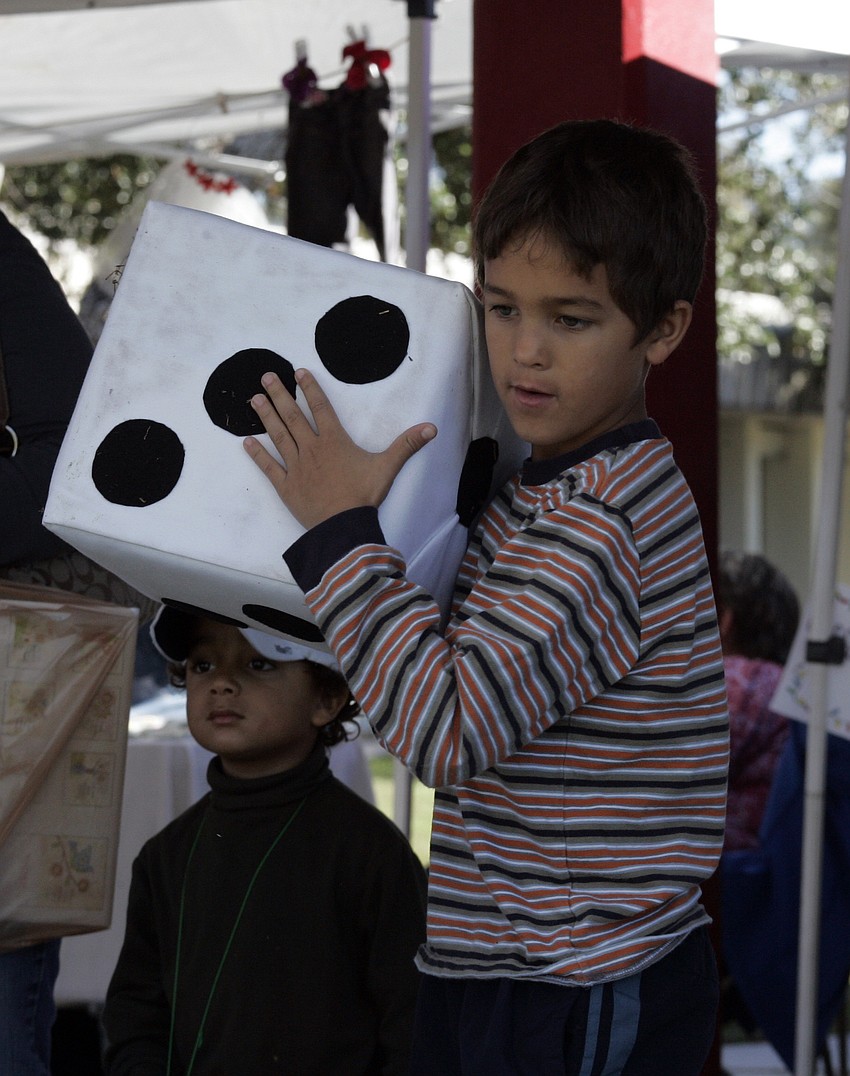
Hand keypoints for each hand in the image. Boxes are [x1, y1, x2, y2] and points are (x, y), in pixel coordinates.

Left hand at [243, 368, 436, 529]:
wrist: (343, 526)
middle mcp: (311, 449)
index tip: (298, 372)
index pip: (320, 408)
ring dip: (266, 417)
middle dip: (279, 394)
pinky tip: (246, 442)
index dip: (310, 388)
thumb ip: (407, 445)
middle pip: (293, 416)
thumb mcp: (388, 467)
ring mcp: (296, 467)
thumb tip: (432, 428)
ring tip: (253, 399)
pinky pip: (269, 468)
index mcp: (334, 441)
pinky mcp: (286, 486)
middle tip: (266, 376)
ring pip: (278, 436)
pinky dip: (258, 455)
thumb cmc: (364, 496)